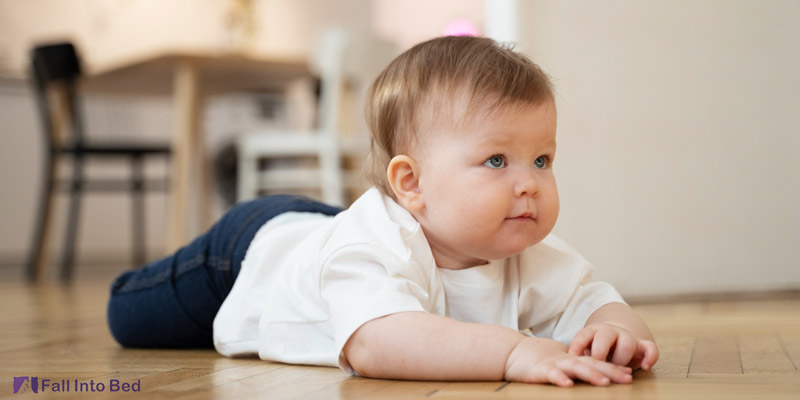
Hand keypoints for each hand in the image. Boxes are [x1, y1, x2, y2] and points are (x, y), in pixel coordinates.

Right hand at [504, 336, 632, 386]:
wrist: (510, 352)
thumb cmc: (536, 359)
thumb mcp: (559, 361)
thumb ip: (575, 366)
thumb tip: (593, 373)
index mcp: (572, 359)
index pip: (596, 362)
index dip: (613, 367)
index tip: (629, 374)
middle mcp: (566, 360)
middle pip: (592, 364)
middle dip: (611, 371)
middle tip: (627, 378)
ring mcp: (553, 364)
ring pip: (575, 368)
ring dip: (590, 375)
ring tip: (604, 383)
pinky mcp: (539, 370)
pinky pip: (550, 375)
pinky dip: (559, 379)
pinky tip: (568, 385)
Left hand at [568, 322, 658, 370]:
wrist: (617, 338)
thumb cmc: (596, 349)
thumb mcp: (585, 349)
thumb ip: (579, 356)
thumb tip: (567, 368)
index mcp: (593, 331)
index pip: (583, 335)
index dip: (577, 345)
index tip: (573, 357)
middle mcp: (610, 332)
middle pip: (605, 338)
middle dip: (600, 353)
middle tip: (597, 367)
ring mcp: (627, 337)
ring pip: (627, 344)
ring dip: (621, 360)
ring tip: (617, 372)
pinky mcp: (642, 345)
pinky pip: (650, 348)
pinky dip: (650, 357)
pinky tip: (644, 367)